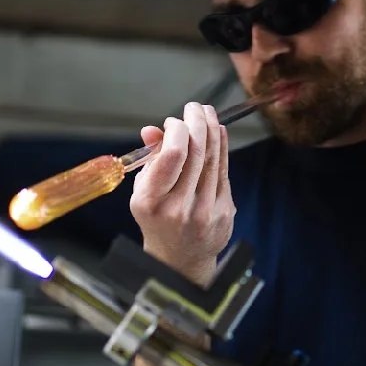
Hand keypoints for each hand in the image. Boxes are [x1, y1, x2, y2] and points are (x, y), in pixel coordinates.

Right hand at [129, 102, 233, 283]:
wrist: (180, 258)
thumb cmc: (157, 219)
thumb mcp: (142, 192)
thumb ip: (149, 159)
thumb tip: (154, 129)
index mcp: (152, 202)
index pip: (172, 155)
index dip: (177, 130)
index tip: (173, 121)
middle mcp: (179, 208)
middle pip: (196, 153)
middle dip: (197, 122)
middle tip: (194, 107)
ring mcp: (204, 211)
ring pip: (212, 160)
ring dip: (212, 130)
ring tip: (207, 112)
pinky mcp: (223, 212)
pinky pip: (223, 171)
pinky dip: (221, 148)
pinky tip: (219, 131)